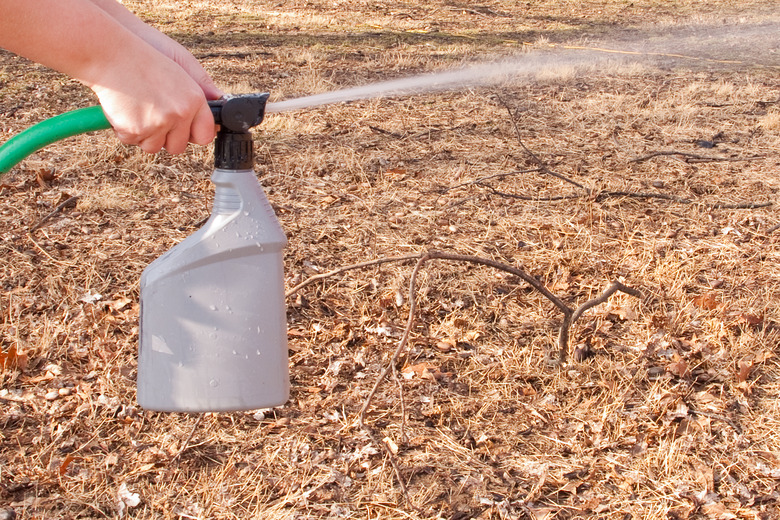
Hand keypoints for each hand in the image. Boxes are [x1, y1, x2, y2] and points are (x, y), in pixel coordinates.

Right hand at [88, 46, 216, 154]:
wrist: (109, 54)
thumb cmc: (143, 59)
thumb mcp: (180, 65)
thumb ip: (201, 87)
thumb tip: (218, 101)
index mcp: (194, 99)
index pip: (205, 134)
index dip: (192, 134)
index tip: (182, 129)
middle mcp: (180, 113)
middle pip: (178, 146)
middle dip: (165, 137)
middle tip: (151, 114)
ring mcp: (158, 123)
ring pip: (153, 147)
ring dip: (143, 134)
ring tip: (136, 107)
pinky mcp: (135, 130)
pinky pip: (132, 141)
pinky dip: (124, 129)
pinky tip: (123, 108)